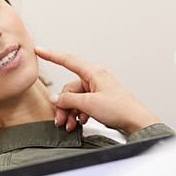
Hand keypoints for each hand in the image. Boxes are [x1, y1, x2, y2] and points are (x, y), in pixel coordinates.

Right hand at [34, 48, 161, 134]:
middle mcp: (94, 78)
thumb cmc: (120, 109)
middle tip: (61, 120)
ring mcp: (96, 89)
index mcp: (93, 72)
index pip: (67, 60)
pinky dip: (78, 113)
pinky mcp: (99, 99)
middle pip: (68, 89)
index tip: (38, 50)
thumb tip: (54, 98)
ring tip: (71, 125)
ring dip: (70, 112)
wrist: (137, 122)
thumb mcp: (89, 104)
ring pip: (74, 99)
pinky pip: (82, 104)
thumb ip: (68, 100)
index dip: (51, 55)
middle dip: (63, 105)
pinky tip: (81, 122)